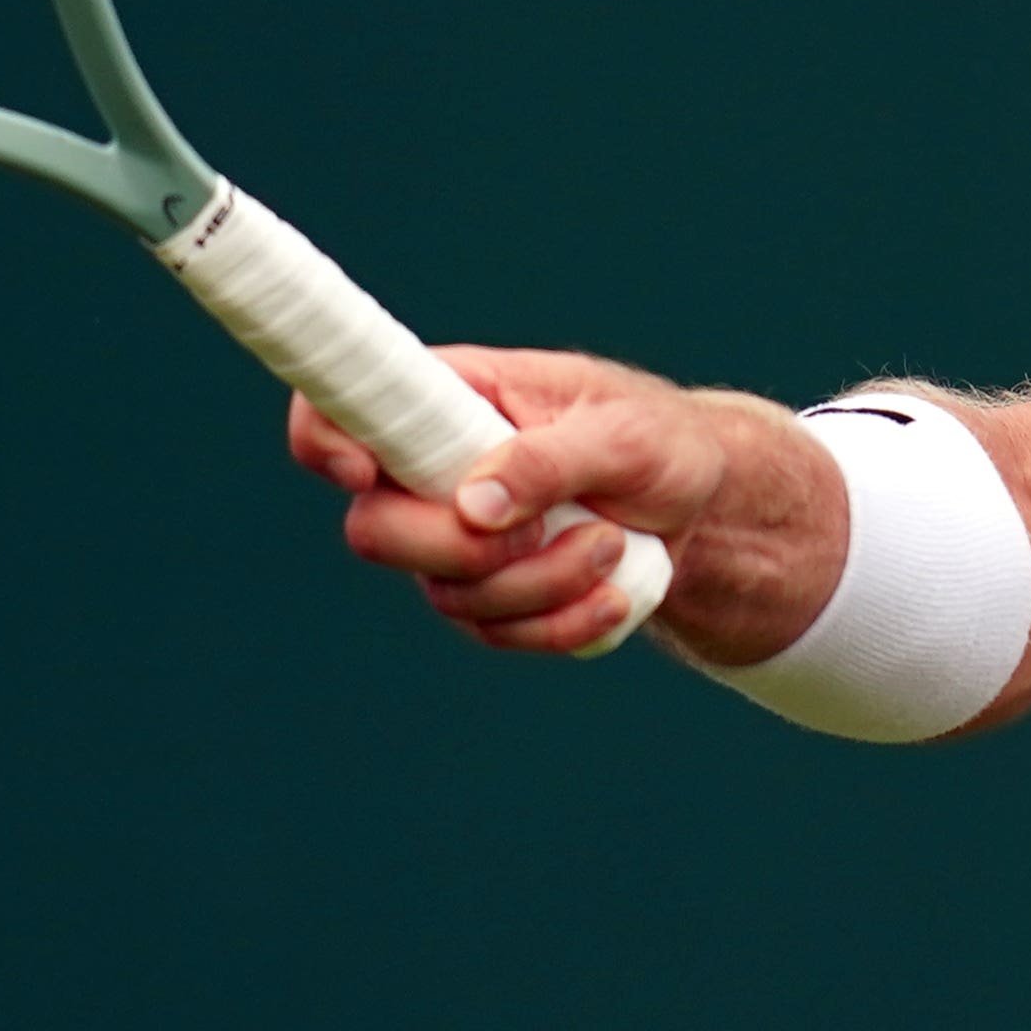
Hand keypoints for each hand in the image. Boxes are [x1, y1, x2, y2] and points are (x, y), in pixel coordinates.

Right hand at [281, 345, 841, 662]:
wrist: (704, 508)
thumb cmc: (662, 442)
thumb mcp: (627, 435)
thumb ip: (549, 459)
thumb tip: (472, 504)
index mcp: (452, 397)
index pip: (342, 405)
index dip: (325, 438)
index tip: (364, 473)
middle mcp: (434, 470)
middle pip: (374, 531)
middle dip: (459, 549)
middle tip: (540, 528)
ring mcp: (454, 539)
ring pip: (446, 594)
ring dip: (540, 584)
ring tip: (610, 542)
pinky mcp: (490, 594)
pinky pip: (496, 633)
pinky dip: (561, 624)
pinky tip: (614, 594)